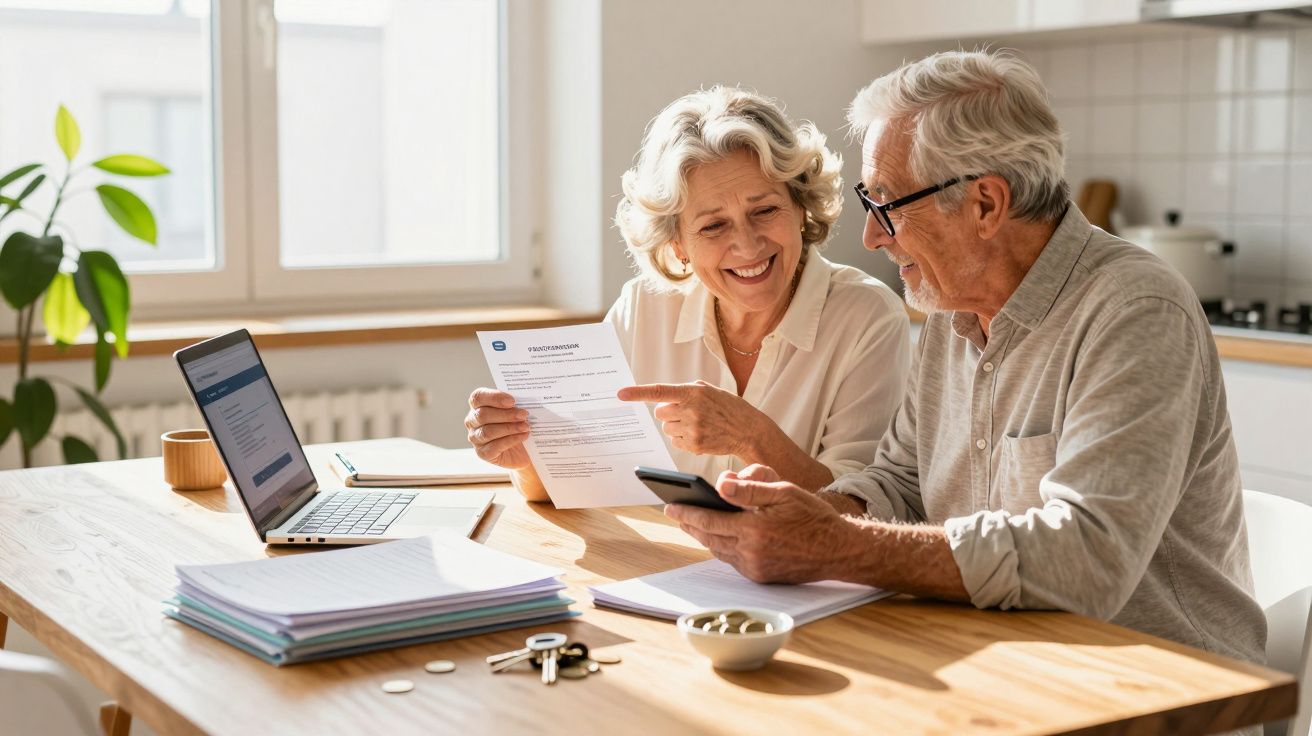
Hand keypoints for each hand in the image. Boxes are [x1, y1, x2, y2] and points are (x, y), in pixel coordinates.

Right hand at [464, 388, 531, 468]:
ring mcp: (475, 438)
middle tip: (524, 414)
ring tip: (526, 427)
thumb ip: (517, 403)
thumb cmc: (518, 424)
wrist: (525, 449)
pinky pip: (494, 446)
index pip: (478, 397)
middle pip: (483, 415)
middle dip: (506, 414)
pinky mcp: (482, 453)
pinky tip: (523, 436)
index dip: (494, 397)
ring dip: (509, 428)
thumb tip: (523, 398)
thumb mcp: (517, 410)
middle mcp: (472, 421)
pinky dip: (511, 440)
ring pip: (488, 431)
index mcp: (478, 405)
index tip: (512, 401)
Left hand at [617, 380, 765, 457]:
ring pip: (667, 428)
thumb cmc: (727, 407)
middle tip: (684, 412)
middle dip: (668, 412)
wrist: (748, 430)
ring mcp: (692, 429)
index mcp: (693, 392)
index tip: (620, 394)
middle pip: (660, 413)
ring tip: (697, 424)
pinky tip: (699, 434)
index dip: (637, 393)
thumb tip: (663, 398)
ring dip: (676, 425)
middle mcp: (691, 410)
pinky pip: (675, 441)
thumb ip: (686, 391)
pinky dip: (683, 438)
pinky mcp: (695, 445)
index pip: (659, 392)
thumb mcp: (709, 390)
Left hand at [664, 464, 855, 582]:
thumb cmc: (813, 516)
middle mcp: (751, 552)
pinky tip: (719, 537)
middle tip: (676, 513)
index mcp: (753, 529)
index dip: (687, 513)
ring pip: (719, 551)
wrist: (839, 549)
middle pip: (709, 537)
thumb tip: (720, 484)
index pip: (709, 520)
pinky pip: (733, 561)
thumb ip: (750, 489)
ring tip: (693, 523)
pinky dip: (722, 548)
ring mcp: (755, 568)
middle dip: (690, 525)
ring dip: (704, 536)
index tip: (670, 505)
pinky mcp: (762, 577)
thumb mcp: (784, 492)